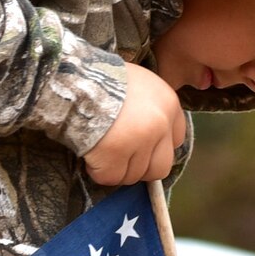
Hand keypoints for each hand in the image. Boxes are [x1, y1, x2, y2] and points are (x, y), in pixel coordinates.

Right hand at [84, 64, 185, 186]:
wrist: (77, 78)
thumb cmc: (104, 78)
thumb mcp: (138, 82)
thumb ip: (150, 107)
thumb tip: (150, 138)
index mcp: (169, 103)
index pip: (177, 141)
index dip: (157, 148)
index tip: (140, 146)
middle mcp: (160, 124)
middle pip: (160, 167)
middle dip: (140, 168)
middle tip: (121, 158)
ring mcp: (139, 141)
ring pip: (133, 176)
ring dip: (117, 169)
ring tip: (101, 150)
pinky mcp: (115, 154)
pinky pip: (110, 177)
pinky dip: (99, 172)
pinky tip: (91, 155)